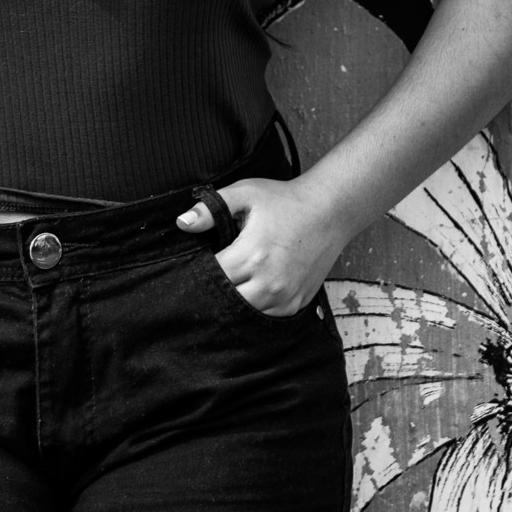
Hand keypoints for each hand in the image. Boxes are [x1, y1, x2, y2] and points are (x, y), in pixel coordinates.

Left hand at [176, 175, 345, 316]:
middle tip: (213, 276)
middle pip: (227, 302)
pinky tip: (251, 290)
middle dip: (216, 290)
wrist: (329, 211)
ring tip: (232, 283)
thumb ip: (211, 209)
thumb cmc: (284, 201)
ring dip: (236, 302)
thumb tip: (182, 223)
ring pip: (246, 314)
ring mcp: (285, 297)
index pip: (213, 278)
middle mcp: (269, 282)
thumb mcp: (245, 194)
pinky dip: (256, 307)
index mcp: (251, 255)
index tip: (198, 264)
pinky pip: (267, 317)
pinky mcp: (296, 304)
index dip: (201, 273)